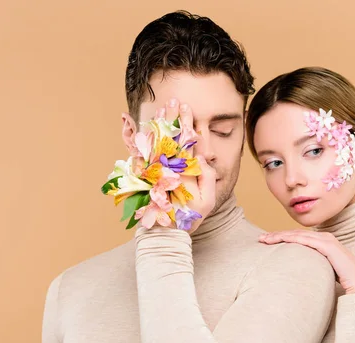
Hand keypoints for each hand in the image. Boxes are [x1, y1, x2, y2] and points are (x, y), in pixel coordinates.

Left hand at [150, 99, 216, 233]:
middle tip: (173, 100)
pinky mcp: (148, 175)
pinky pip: (145, 153)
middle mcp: (170, 167)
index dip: (187, 123)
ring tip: (161, 108)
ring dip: (160, 124)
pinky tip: (146, 126)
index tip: (187, 107)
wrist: (165, 229)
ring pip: (158, 142)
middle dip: (172, 118)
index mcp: (186, 171)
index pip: (187, 142)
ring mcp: (158, 170)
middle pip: (171, 137)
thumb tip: (203, 159)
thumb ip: (208, 179)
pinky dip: (145, 139)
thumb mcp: (208, 201)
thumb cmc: (189, 216)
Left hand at [259, 230, 354, 295]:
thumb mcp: (323, 271)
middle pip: (296, 234)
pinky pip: (305, 240)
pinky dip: (291, 239)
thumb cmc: (343, 281)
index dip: (283, 238)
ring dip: (280, 236)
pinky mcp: (328, 246)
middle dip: (277, 235)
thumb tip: (299, 275)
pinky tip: (280, 240)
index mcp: (324, 242)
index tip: (267, 242)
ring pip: (298, 235)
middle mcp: (325, 238)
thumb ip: (313, 267)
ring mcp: (327, 240)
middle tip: (261, 239)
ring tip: (265, 239)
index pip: (299, 238)